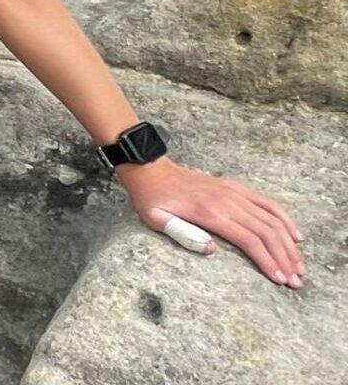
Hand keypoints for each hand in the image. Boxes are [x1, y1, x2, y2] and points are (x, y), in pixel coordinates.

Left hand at [117, 159, 304, 287]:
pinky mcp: (236, 188)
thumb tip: (213, 250)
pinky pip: (267, 203)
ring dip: (289, 244)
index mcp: (209, 212)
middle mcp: (228, 201)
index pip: (248, 240)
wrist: (151, 170)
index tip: (279, 280)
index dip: (267, 261)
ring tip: (300, 265)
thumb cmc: (152, 199)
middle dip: (285, 258)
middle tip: (296, 281)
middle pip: (266, 232)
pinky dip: (285, 219)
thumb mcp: (156, 219)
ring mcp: (235, 193)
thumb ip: (183, 235)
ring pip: (272, 219)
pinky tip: (296, 236)